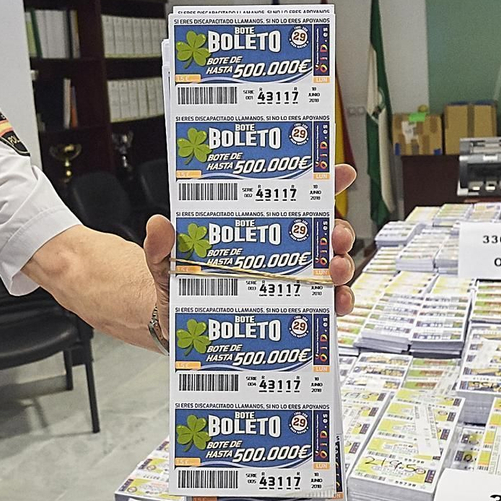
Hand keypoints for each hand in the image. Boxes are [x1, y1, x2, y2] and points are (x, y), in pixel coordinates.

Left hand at [143, 164, 358, 326]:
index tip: (339, 173)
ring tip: (337, 269)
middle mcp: (280, 255)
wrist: (174, 327)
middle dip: (337, 231)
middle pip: (322, 236)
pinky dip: (336, 306)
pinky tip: (336, 304)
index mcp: (257, 232)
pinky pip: (322, 311)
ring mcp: (289, 285)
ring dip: (341, 267)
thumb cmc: (177, 285)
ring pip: (329, 271)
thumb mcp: (166, 262)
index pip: (296, 203)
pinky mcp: (291, 316)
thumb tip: (159, 226)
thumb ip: (162, 247)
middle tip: (335, 235)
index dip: (323, 185)